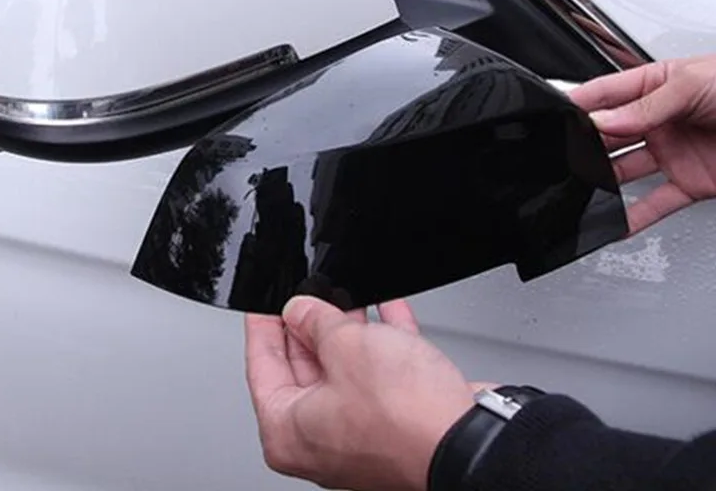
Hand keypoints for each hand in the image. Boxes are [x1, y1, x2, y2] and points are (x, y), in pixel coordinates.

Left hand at [245, 295, 486, 490]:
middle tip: (308, 292)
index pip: (262, 366)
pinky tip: (387, 309)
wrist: (471, 440)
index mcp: (289, 431)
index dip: (264, 325)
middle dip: (309, 323)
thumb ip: (316, 321)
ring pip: (344, 367)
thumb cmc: (404, 418)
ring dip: (348, 328)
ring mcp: (360, 431)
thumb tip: (301, 309)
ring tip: (344, 293)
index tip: (264, 302)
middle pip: (303, 366)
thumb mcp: (345, 346)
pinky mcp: (396, 421)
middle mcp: (321, 439)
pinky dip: (382, 339)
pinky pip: (381, 371)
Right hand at [571, 56, 715, 232]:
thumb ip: (646, 105)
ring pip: (625, 170)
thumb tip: (604, 120)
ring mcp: (673, 152)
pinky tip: (615, 222)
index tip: (556, 116)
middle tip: (565, 155)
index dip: (579, 104)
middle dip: (585, 145)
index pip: (606, 94)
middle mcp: (660, 120)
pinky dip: (635, 216)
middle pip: (610, 135)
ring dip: (602, 180)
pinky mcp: (690, 182)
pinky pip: (656, 202)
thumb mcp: (695, 84)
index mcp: (657, 85)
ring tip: (581, 186)